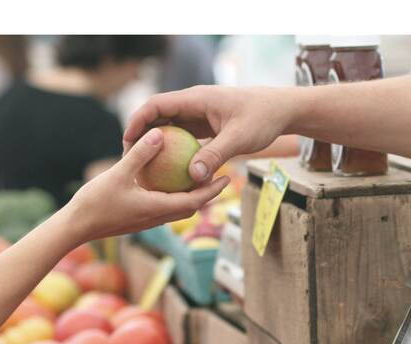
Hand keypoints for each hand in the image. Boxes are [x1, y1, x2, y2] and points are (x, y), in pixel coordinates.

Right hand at [65, 127, 229, 243]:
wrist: (75, 227)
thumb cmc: (95, 203)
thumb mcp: (118, 174)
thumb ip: (140, 154)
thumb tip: (159, 134)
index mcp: (157, 208)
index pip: (194, 201)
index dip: (213, 190)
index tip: (227, 177)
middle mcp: (156, 217)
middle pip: (190, 206)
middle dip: (208, 193)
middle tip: (221, 176)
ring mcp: (147, 220)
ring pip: (177, 208)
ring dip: (191, 195)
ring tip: (198, 176)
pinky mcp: (138, 218)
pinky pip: (162, 206)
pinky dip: (172, 195)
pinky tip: (167, 180)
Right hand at [123, 85, 295, 183]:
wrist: (282, 110)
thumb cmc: (263, 118)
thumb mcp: (239, 138)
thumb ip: (215, 155)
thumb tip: (193, 177)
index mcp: (196, 99)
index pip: (156, 105)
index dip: (138, 121)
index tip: (127, 142)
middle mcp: (194, 104)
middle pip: (158, 116)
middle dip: (142, 135)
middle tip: (130, 159)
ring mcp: (200, 115)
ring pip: (170, 128)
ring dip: (157, 145)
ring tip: (145, 167)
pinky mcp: (207, 126)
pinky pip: (184, 138)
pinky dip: (175, 152)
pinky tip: (170, 173)